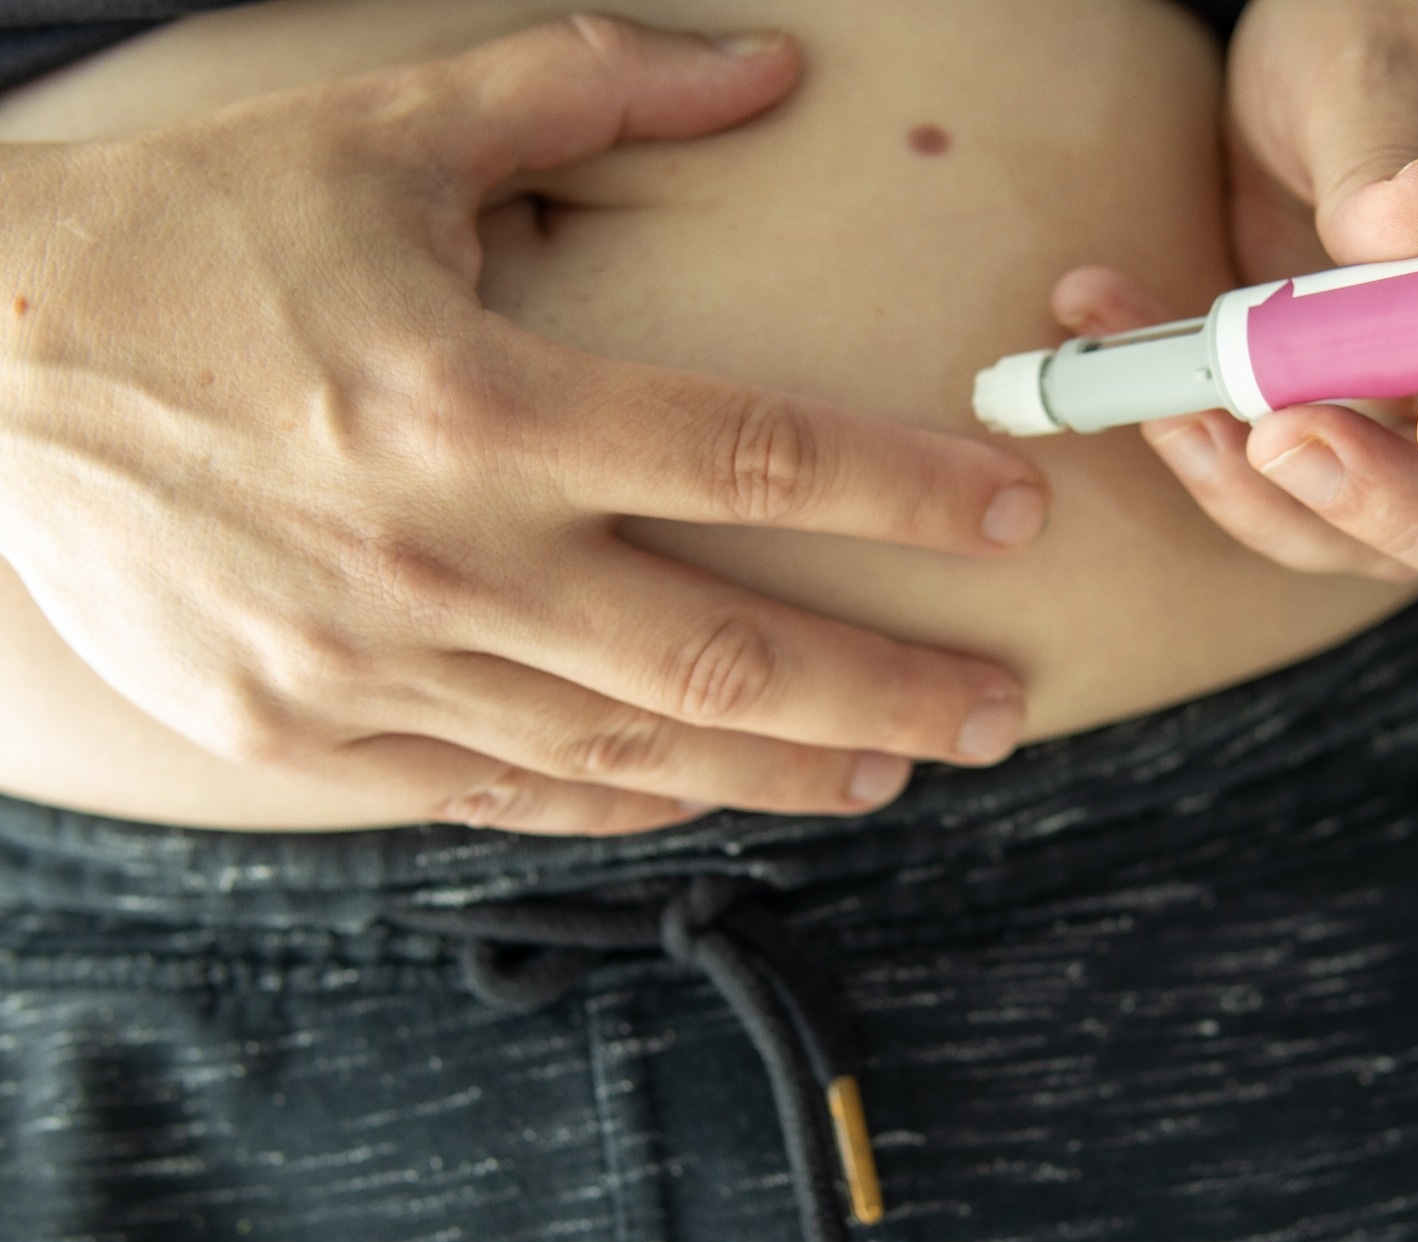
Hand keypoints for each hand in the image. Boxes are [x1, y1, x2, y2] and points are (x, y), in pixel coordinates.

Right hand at [0, 18, 1049, 834]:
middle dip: (891, 689)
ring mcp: (367, 663)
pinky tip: (715, 787)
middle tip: (1003, 711)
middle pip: (723, 653)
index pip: (756, 456)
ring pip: (629, 752)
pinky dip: (626, 798)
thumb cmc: (206, 232)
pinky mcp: (301, 732)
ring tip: (894, 766)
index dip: (909, 492)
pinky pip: (502, 791)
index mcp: (480, 395)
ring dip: (785, 768)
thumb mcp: (390, 132)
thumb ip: (589, 90)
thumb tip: (765, 66)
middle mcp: (438, 551)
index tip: (1016, 515)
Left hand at [1058, 0, 1417, 596]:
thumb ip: (1386, 143)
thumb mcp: (1373, 52)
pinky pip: (1299, 509)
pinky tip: (1161, 400)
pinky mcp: (1360, 443)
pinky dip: (1217, 473)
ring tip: (1182, 397)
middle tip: (1285, 441)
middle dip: (1408, 510)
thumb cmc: (1383, 33)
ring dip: (1277, 497)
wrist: (1312, 70)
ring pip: (1399, 540)